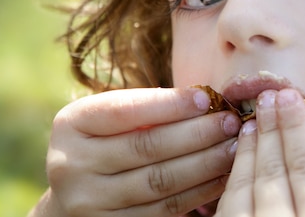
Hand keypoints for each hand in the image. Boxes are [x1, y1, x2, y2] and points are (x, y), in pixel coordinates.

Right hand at [30, 87, 240, 216]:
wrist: (76, 197)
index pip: (124, 111)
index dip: (169, 105)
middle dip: (196, 133)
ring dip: (205, 163)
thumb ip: (147, 108)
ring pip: (159, 182)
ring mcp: (88, 203)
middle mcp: (70, 166)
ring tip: (234, 147)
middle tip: (230, 122)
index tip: (206, 98)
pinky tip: (222, 176)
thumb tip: (205, 102)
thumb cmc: (108, 142)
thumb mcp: (112, 118)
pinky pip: (165, 210)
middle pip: (146, 147)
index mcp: (71, 125)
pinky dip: (199, 192)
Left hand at [215, 88, 304, 216]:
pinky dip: (232, 180)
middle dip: (272, 130)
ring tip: (252, 122)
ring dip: (249, 150)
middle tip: (270, 97)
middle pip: (275, 172)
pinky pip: (224, 207)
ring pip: (244, 186)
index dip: (298, 129)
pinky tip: (236, 164)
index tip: (291, 98)